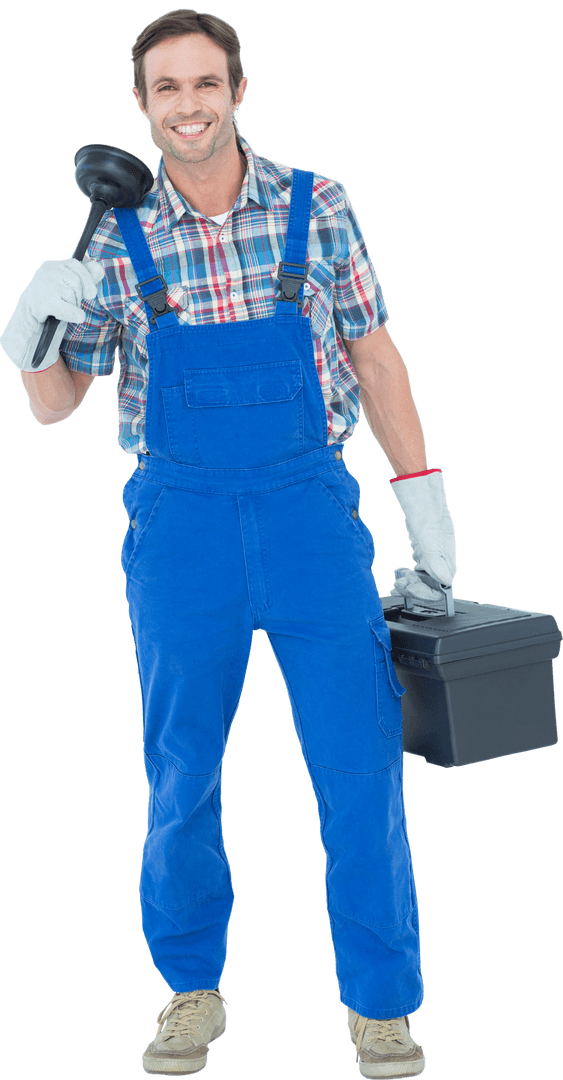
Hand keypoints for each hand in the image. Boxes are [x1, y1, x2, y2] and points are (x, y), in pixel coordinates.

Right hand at [0, 258, 104, 371]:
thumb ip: (85, 277)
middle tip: (69, 303)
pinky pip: (70, 309)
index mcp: (52, 266)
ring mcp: (45, 286)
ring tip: (62, 309)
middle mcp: (47, 272)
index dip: (87, 279)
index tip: (91, 293)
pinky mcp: (44, 303)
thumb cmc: (51, 300)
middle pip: (77, 282)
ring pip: (73, 296)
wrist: (29, 317)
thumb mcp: (67, 286)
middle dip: (78, 297)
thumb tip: (99, 269)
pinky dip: (76, 315)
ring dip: (73, 307)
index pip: (76, 265)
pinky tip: (76, 317)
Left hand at [388, 468, 456, 601]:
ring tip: (399, 581)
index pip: (442, 586)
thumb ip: (436, 560)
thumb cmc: (425, 512)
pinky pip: (420, 568)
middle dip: (416, 589)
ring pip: (426, 577)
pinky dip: (411, 574)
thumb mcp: (428, 539)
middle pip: (433, 584)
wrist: (421, 494)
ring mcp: (433, 553)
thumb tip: (445, 580)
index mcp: (447, 557)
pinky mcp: (424, 549)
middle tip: (401, 585)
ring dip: (412, 583)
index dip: (428, 593)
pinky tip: (403, 574)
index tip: (413, 591)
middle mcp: (442, 557)